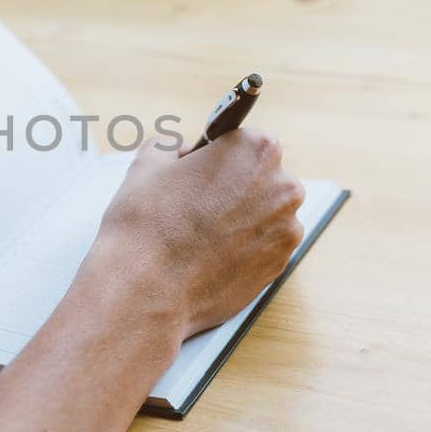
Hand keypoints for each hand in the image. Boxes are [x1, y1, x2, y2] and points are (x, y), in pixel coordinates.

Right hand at [79, 130, 305, 342]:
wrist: (145, 289)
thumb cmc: (146, 224)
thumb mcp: (149, 163)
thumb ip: (172, 147)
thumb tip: (180, 155)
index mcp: (256, 150)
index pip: (243, 143)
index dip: (216, 157)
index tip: (200, 172)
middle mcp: (282, 188)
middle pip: (260, 178)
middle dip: (233, 187)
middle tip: (196, 205)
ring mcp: (286, 231)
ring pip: (264, 215)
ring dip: (240, 219)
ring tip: (200, 235)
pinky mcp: (278, 266)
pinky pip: (262, 248)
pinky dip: (242, 249)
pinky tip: (209, 256)